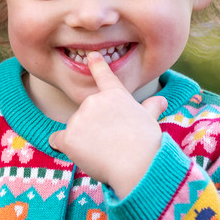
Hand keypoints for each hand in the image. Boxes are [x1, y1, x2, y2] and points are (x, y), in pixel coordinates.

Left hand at [48, 52, 166, 197]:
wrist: (137, 163)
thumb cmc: (147, 143)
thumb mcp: (150, 120)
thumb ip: (150, 108)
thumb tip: (162, 100)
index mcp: (115, 95)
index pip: (104, 76)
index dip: (97, 64)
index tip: (91, 55)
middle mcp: (94, 101)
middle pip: (86, 114)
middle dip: (93, 127)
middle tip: (111, 143)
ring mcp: (79, 118)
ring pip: (74, 129)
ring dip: (82, 140)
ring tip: (103, 151)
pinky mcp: (68, 136)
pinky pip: (57, 140)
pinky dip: (64, 147)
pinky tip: (79, 154)